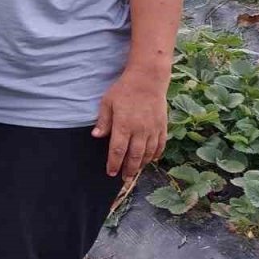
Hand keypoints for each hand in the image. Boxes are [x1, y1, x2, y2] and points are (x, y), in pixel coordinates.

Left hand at [92, 67, 168, 181]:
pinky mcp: (162, 126)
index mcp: (123, 125)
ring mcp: (153, 129)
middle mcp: (139, 130)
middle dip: (128, 169)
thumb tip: (96, 136)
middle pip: (134, 156)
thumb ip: (103, 121)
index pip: (117, 150)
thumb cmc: (124, 89)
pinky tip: (150, 159)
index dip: (113, 163)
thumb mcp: (108, 102)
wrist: (148, 79)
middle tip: (124, 179)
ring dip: (141, 165)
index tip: (110, 172)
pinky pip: (160, 145)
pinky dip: (155, 154)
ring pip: (148, 153)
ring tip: (135, 172)